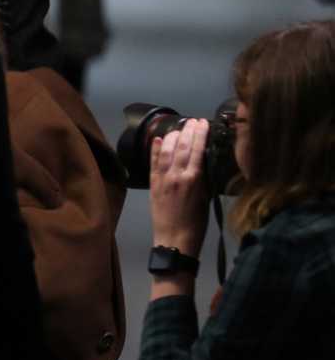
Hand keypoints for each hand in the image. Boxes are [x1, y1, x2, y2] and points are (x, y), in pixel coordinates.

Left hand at [149, 120, 210, 255]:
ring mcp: (163, 179)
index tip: (203, 123)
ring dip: (173, 137)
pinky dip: (155, 149)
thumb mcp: (207, 198)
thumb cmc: (196, 222)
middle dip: (188, 131)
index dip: (200, 134)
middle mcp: (177, 175)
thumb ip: (205, 179)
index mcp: (194, 179)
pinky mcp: (153, 184)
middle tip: (194, 120)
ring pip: (167, 151)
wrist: (175, 239)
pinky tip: (158, 139)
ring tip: (179, 127)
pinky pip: (153, 163)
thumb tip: (206, 160)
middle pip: (183, 147)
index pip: (198, 150)